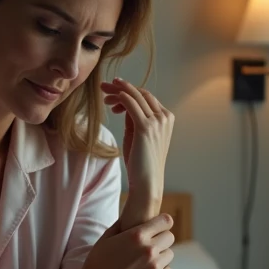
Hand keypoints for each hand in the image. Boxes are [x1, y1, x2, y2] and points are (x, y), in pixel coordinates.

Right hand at [70, 214, 174, 268]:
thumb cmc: (96, 266)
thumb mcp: (106, 239)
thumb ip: (123, 225)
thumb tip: (134, 216)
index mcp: (137, 236)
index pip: (166, 221)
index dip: (161, 224)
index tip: (158, 228)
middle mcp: (149, 251)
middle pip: (170, 238)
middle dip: (160, 240)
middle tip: (148, 247)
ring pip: (169, 256)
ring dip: (160, 257)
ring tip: (144, 263)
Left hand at [100, 77, 173, 227]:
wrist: (147, 182)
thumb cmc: (141, 162)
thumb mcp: (138, 135)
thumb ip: (135, 119)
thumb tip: (124, 105)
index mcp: (166, 118)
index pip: (146, 97)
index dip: (128, 91)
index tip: (112, 93)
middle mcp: (164, 117)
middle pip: (141, 93)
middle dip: (121, 87)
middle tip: (104, 86)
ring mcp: (157, 121)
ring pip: (135, 96)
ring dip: (117, 91)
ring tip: (102, 92)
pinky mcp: (146, 127)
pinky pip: (131, 104)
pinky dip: (120, 97)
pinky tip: (110, 99)